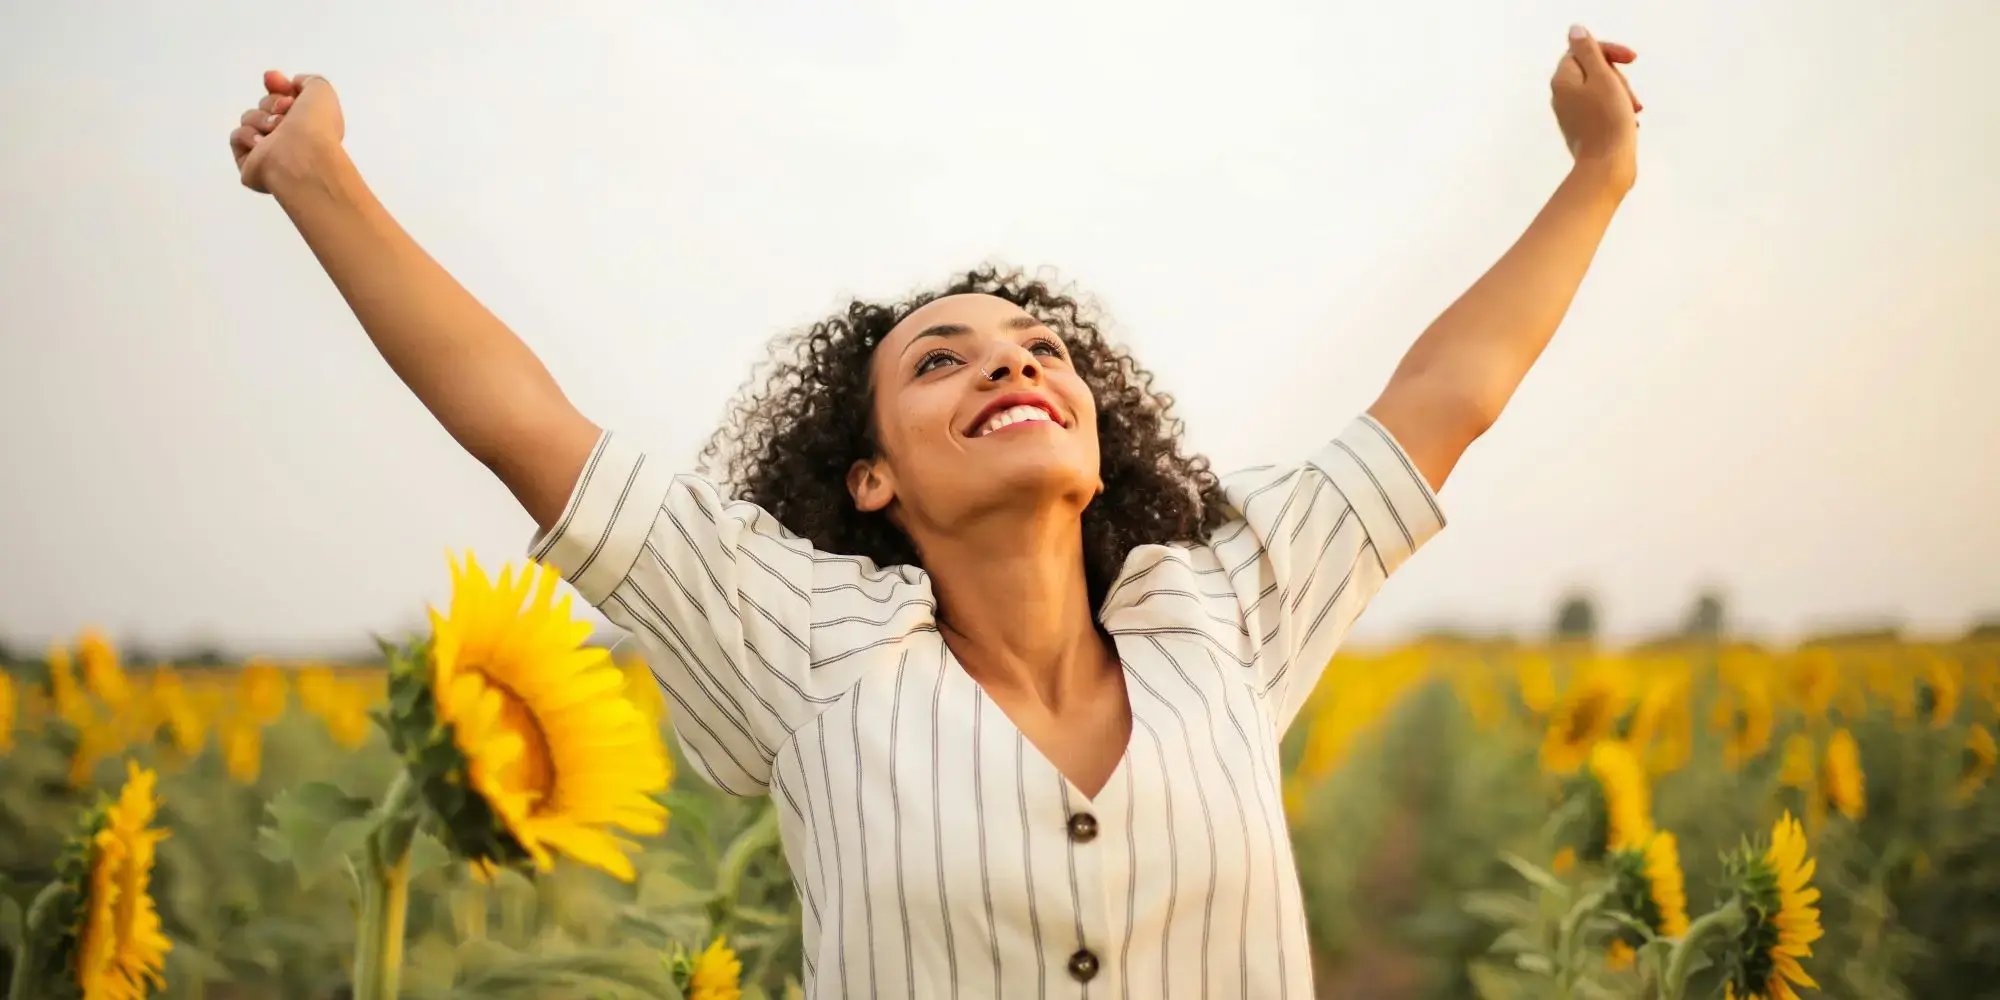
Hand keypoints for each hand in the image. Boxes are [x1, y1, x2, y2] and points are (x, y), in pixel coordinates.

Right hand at [230, 70, 344, 193]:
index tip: (273, 78)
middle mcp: (291, 139)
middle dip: (272, 103)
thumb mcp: (321, 91)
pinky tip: (262, 144)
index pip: (286, 99)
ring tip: (276, 129)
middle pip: (265, 105)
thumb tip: (293, 83)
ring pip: (250, 118)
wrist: (302, 155)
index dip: (278, 86)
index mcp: (309, 125)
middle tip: (284, 110)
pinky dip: (248, 136)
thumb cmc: (317, 126)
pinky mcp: (250, 164)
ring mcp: (269, 152)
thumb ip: (308, 81)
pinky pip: (237, 137)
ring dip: (261, 119)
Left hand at [1551, 26, 1640, 188]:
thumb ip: (1588, 51)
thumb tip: (1575, 31)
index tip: (1632, 59)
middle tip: (1629, 96)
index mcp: (1562, 80)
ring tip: (1633, 111)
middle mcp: (1561, 96)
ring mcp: (1571, 113)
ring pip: (1602, 91)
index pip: (1583, 50)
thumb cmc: (1608, 120)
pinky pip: (1602, 110)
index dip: (1609, 51)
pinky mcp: (1582, 128)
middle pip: (1594, 71)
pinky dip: (1617, 111)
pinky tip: (1629, 122)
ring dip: (1621, 95)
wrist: (1607, 166)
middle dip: (1617, 78)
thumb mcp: (1602, 78)